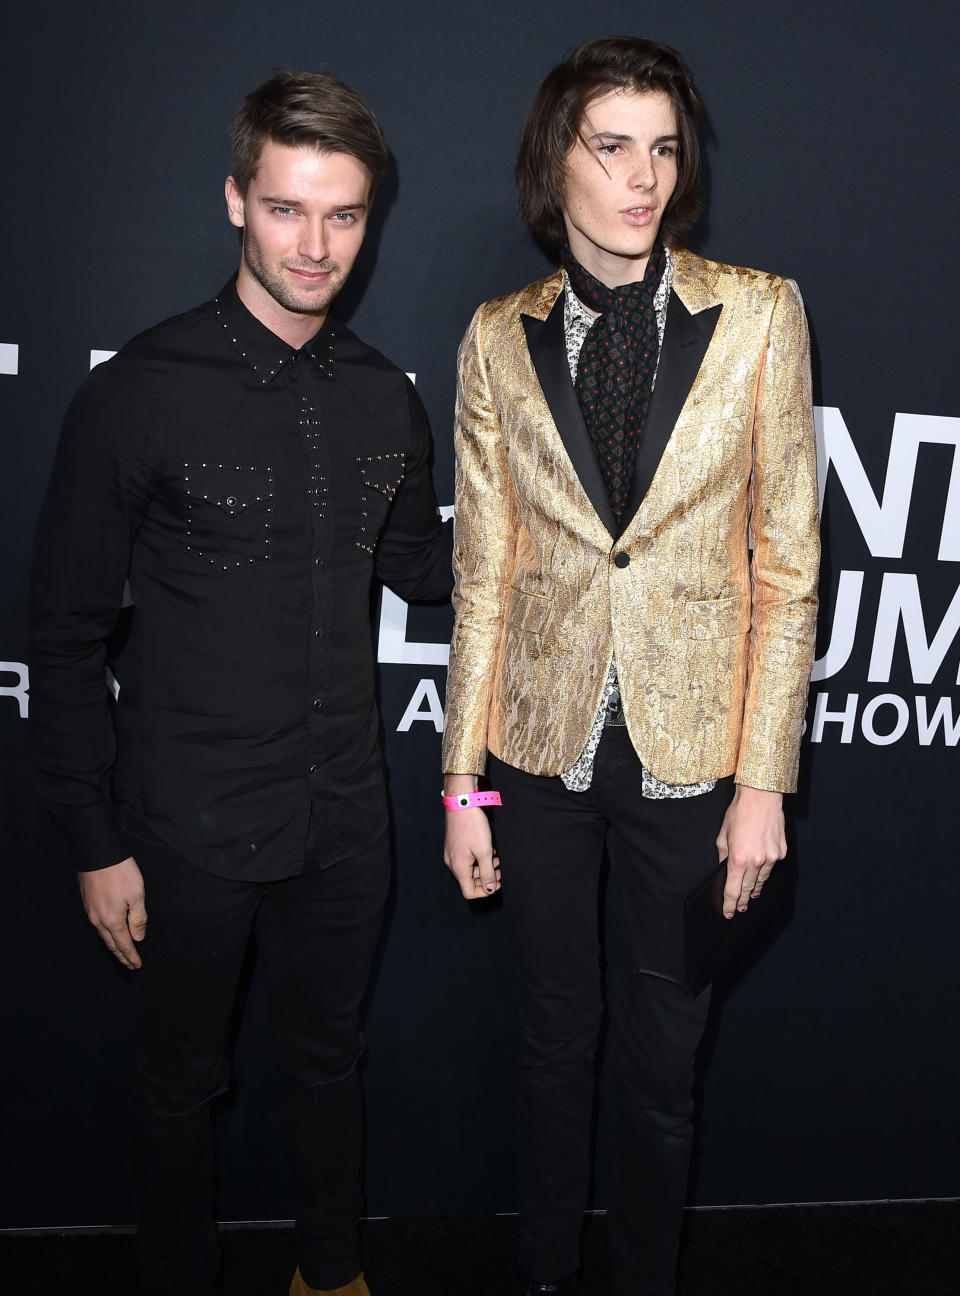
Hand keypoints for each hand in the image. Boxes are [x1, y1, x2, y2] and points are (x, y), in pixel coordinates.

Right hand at [78, 857, 147, 968]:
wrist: (96, 854)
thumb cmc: (120, 873)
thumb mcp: (137, 894)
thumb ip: (138, 918)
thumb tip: (138, 937)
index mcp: (113, 920)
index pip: (124, 944)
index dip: (131, 956)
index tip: (137, 965)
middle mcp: (99, 920)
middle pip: (111, 943)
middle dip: (121, 955)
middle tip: (129, 964)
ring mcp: (91, 912)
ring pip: (103, 935)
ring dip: (113, 946)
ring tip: (120, 953)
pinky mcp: (87, 903)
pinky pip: (97, 926)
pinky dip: (106, 935)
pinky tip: (109, 934)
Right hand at [443, 775, 501, 899]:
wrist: (461, 803)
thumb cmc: (473, 826)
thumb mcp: (484, 851)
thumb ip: (487, 872)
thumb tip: (490, 890)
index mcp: (458, 867)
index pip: (469, 891)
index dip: (485, 891)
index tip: (498, 883)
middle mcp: (452, 863)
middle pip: (468, 882)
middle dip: (486, 879)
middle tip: (500, 871)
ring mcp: (451, 853)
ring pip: (468, 870)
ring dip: (483, 868)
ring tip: (497, 859)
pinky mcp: (454, 845)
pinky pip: (465, 859)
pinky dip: (477, 859)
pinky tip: (488, 850)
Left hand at [716, 786, 785, 918]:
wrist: (760, 797)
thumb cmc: (739, 813)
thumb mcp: (723, 836)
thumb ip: (723, 856)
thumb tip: (724, 869)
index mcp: (738, 859)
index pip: (732, 889)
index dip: (729, 903)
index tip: (728, 912)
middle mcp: (756, 861)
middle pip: (748, 888)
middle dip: (742, 900)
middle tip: (740, 908)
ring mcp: (771, 858)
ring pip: (761, 880)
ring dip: (754, 888)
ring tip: (750, 895)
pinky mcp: (781, 852)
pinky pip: (771, 867)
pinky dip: (765, 871)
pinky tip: (761, 874)